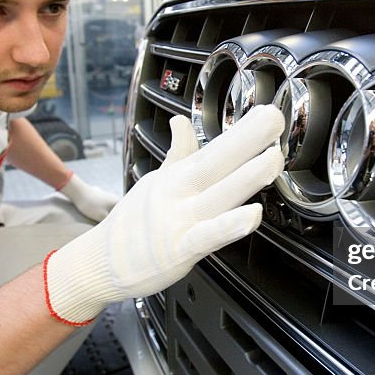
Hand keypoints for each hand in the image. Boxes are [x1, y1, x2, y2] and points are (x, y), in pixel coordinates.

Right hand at [43, 104, 284, 324]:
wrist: (100, 263)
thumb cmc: (133, 224)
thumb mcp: (156, 181)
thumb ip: (178, 153)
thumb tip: (180, 121)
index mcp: (178, 176)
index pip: (214, 148)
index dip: (242, 131)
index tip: (268, 111)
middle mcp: (180, 193)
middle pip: (216, 162)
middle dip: (247, 139)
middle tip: (274, 118)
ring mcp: (180, 220)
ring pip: (218, 195)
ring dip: (246, 176)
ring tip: (272, 159)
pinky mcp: (180, 250)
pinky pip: (208, 236)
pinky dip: (229, 225)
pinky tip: (251, 215)